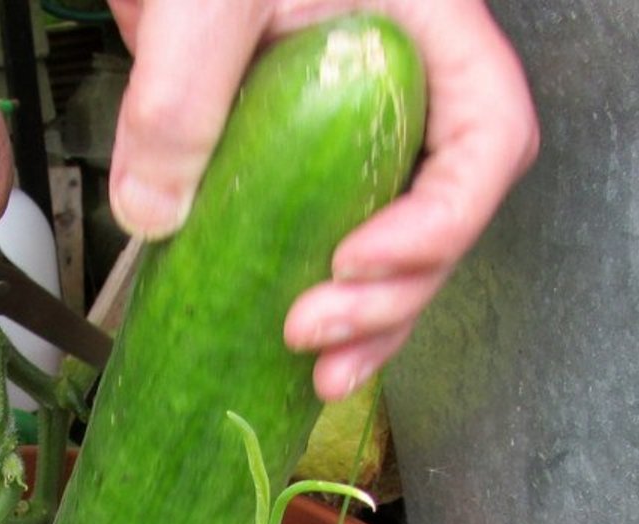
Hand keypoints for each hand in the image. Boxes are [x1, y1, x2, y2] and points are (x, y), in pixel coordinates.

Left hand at [106, 0, 538, 399]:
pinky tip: (289, 347)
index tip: (356, 258)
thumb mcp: (208, 0)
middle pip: (445, 215)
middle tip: (315, 333)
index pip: (487, 139)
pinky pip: (331, 242)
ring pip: (398, 245)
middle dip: (393, 295)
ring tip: (319, 371)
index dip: (439, 219)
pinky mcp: (307, 170)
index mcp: (426, 33)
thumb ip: (181, 93)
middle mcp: (406, 94)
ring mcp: (358, 138)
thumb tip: (152, 211)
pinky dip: (320, 298)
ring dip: (369, 320)